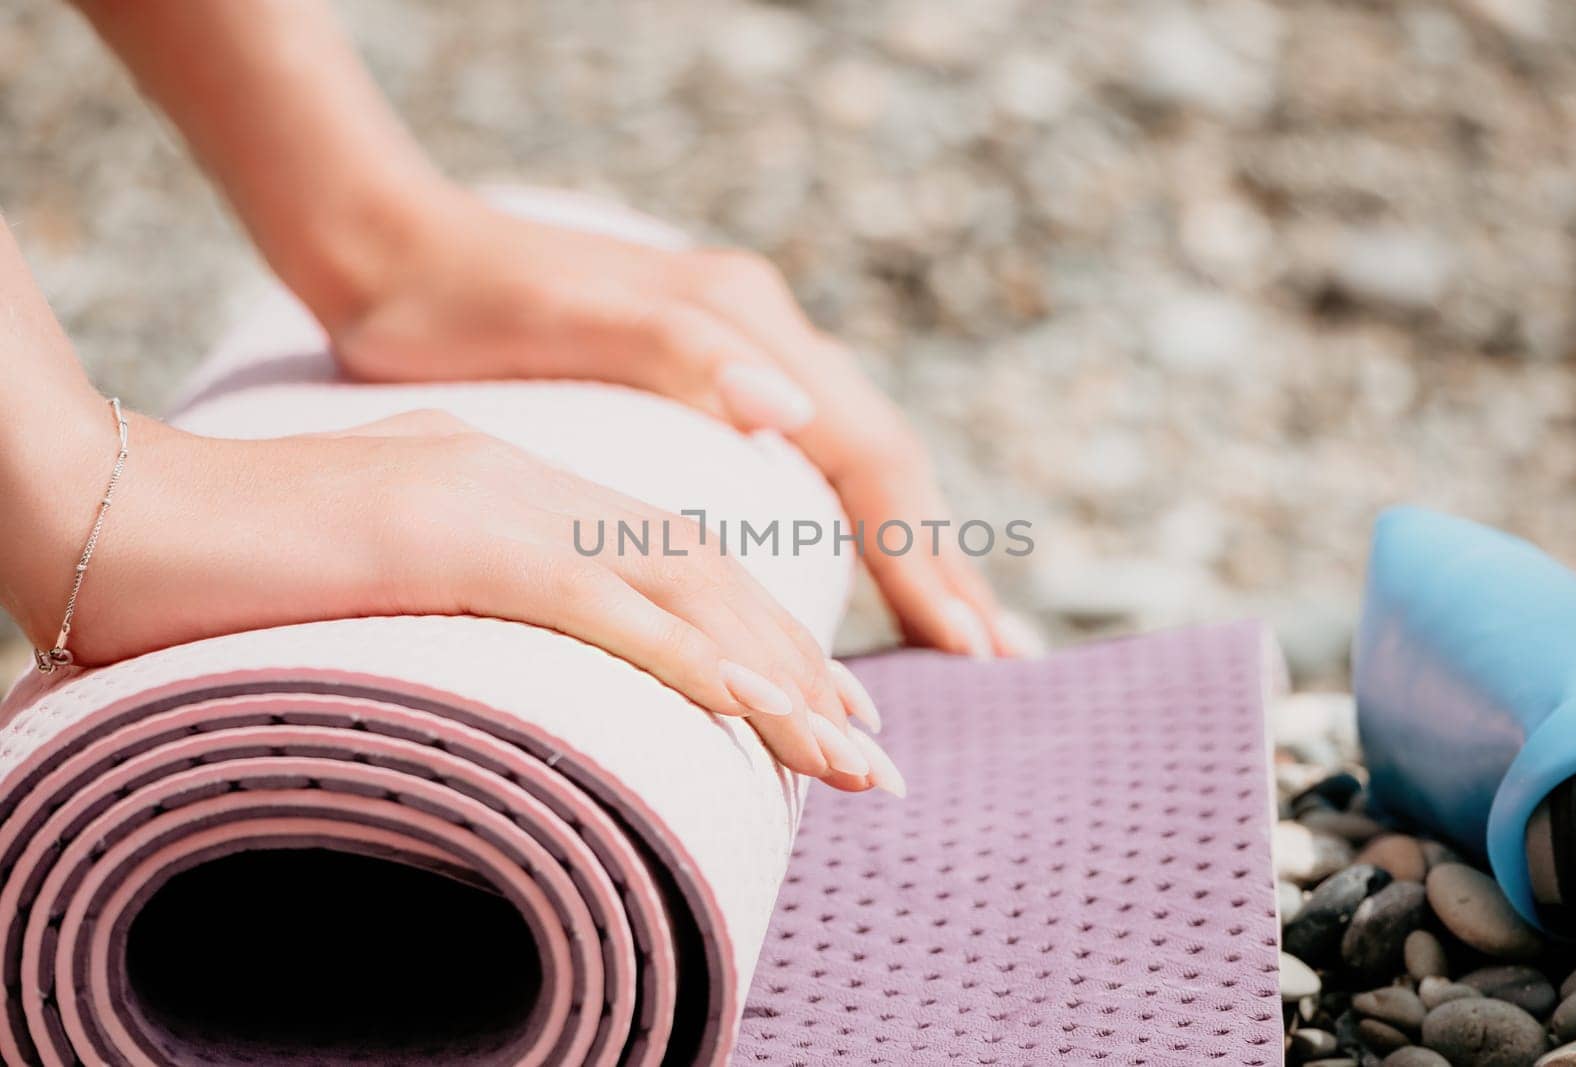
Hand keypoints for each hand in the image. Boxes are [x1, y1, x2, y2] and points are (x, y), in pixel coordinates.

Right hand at [18, 409, 902, 795]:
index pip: (663, 557)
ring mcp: (497, 504)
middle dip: (797, 663)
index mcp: (513, 484)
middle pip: (701, 572)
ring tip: (852, 757)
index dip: (751, 628)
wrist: (115, 502)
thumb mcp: (375, 558)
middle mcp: (527, 482)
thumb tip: (506, 645)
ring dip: (776, 677)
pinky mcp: (457, 539)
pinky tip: (759, 714)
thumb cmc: (227, 551)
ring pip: (678, 592)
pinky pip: (604, 609)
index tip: (813, 704)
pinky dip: (690, 661)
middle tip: (870, 747)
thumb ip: (454, 582)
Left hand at [319, 190, 1041, 658]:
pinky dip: (852, 533)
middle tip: (1001, 658)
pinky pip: (810, 471)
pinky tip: (859, 574)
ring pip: (857, 470)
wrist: (399, 253)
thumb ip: (683, 352)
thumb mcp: (570, 317)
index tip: (966, 644)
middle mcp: (765, 343)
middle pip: (886, 467)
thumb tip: (790, 414)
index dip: (920, 552)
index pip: (870, 457)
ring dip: (912, 553)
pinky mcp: (710, 385)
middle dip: (943, 563)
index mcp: (750, 329)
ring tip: (959, 635)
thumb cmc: (469, 298)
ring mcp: (743, 362)